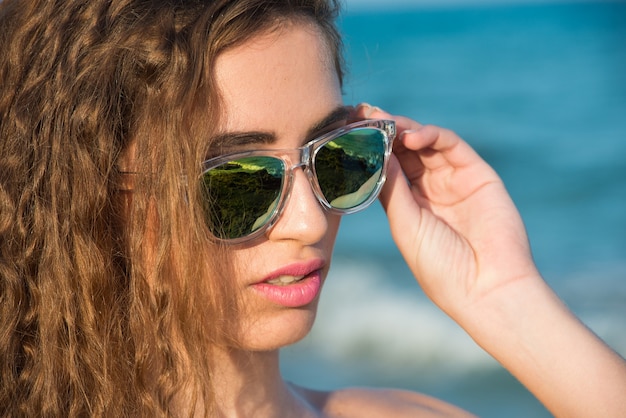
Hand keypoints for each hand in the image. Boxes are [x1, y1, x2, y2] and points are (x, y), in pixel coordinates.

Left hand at [354, 104, 625, 417]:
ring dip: (402, 129)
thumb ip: (392, 187)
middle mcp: (430, 189)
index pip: (385, 168)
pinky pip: (451, 145)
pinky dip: (430, 135)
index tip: (345, 131)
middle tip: (360, 114)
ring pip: (424, 143)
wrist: (487, 287)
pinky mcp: (477, 173)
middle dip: (381, 131)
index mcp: (409, 205)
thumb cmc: (441, 265)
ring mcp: (453, 180)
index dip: (367, 149)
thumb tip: (375, 151)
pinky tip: (410, 137)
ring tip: (383, 123)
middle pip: (402, 151)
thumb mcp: (406, 224)